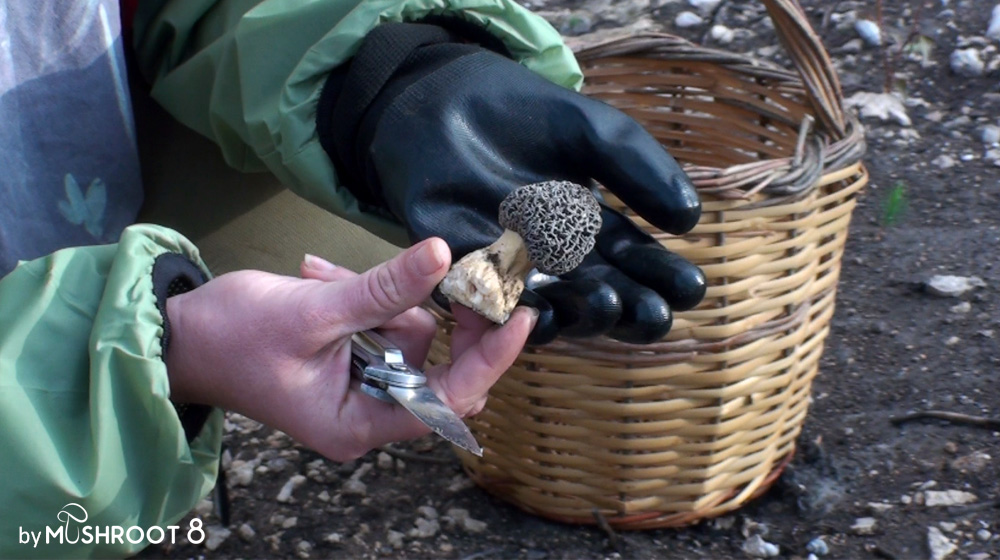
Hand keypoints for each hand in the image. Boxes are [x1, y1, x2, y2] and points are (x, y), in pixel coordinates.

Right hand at [165, 238, 535, 460]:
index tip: (519, 316)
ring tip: (326, 276)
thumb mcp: (314, 310)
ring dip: (383, 300)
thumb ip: (382, 288)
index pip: (448, 400)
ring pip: (410, 340)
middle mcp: (367, 415)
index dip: (489, 358)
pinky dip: (363, 299)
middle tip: (454, 272)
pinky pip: (380, 328)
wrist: (175, 336)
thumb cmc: (231, 337)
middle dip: (442, 319)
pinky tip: (318, 276)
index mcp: (359, 424)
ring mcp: (359, 389)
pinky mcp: (349, 363)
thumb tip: (442, 255)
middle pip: (438, 370)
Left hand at [339, 26, 705, 343]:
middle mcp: (560, 261)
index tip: (690, 287)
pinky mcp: (465, 268)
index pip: (637, 265)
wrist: (446, 100)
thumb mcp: (592, 132)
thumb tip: (690, 219)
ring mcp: (515, 269)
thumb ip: (637, 167)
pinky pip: (490, 301)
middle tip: (656, 314)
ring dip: (582, 314)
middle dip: (632, 310)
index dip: (664, 280)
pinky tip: (539, 312)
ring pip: (555, 308)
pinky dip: (511, 311)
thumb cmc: (525, 116)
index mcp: (595, 231)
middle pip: (604, 297)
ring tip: (610, 302)